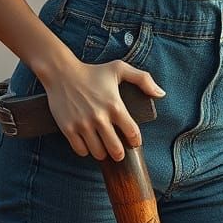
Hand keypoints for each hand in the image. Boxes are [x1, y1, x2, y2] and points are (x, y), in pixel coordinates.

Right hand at [46, 59, 165, 161]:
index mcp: (115, 105)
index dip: (135, 140)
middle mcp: (100, 117)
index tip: (134, 141)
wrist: (61, 72)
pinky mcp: (68, 129)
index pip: (132, 133)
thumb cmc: (92, 71)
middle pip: (116, 149)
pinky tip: (88, 144)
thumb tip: (161, 94)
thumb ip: (143, 79)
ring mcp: (83, 124)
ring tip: (104, 147)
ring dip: (103, 152)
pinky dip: (86, 151)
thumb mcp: (119, 69)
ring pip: (98, 153)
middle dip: (120, 153)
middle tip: (119, 150)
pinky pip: (81, 150)